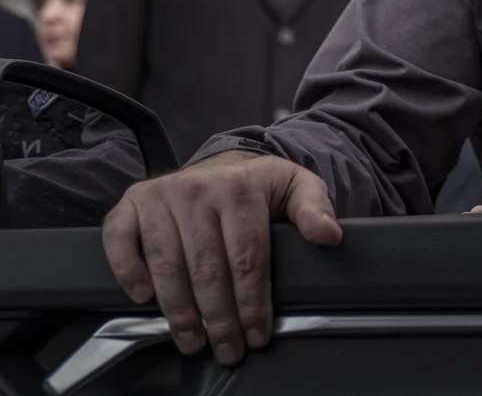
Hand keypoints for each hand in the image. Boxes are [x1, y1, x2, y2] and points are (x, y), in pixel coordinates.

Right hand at [102, 150, 341, 365]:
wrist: (222, 162)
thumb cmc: (260, 185)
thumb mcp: (297, 186)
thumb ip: (315, 208)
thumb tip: (329, 235)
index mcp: (240, 188)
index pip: (247, 257)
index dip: (253, 301)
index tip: (258, 334)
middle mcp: (197, 190)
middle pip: (207, 268)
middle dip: (219, 318)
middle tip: (227, 351)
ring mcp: (160, 196)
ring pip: (167, 264)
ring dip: (179, 310)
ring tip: (193, 342)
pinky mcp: (131, 202)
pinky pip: (120, 240)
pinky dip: (128, 271)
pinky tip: (145, 299)